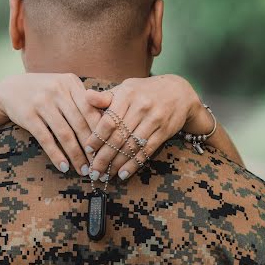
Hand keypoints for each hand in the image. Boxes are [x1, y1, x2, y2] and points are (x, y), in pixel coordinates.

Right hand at [0, 73, 102, 175]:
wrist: (10, 88)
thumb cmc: (45, 91)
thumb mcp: (63, 88)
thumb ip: (83, 101)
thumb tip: (109, 126)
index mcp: (70, 82)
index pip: (91, 109)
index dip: (101, 131)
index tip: (110, 149)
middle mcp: (57, 90)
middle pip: (80, 123)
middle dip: (91, 147)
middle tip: (100, 165)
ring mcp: (41, 102)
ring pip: (64, 133)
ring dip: (76, 155)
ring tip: (84, 170)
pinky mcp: (28, 115)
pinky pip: (46, 139)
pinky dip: (56, 155)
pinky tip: (64, 167)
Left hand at [83, 75, 208, 180]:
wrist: (178, 91)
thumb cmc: (144, 91)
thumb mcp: (125, 88)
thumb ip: (105, 97)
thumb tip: (85, 97)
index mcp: (127, 94)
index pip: (109, 120)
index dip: (97, 138)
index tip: (88, 150)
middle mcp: (141, 106)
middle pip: (119, 137)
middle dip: (104, 157)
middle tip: (93, 171)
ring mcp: (154, 119)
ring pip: (132, 146)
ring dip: (117, 163)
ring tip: (106, 175)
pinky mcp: (164, 131)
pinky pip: (146, 151)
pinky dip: (134, 164)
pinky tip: (123, 174)